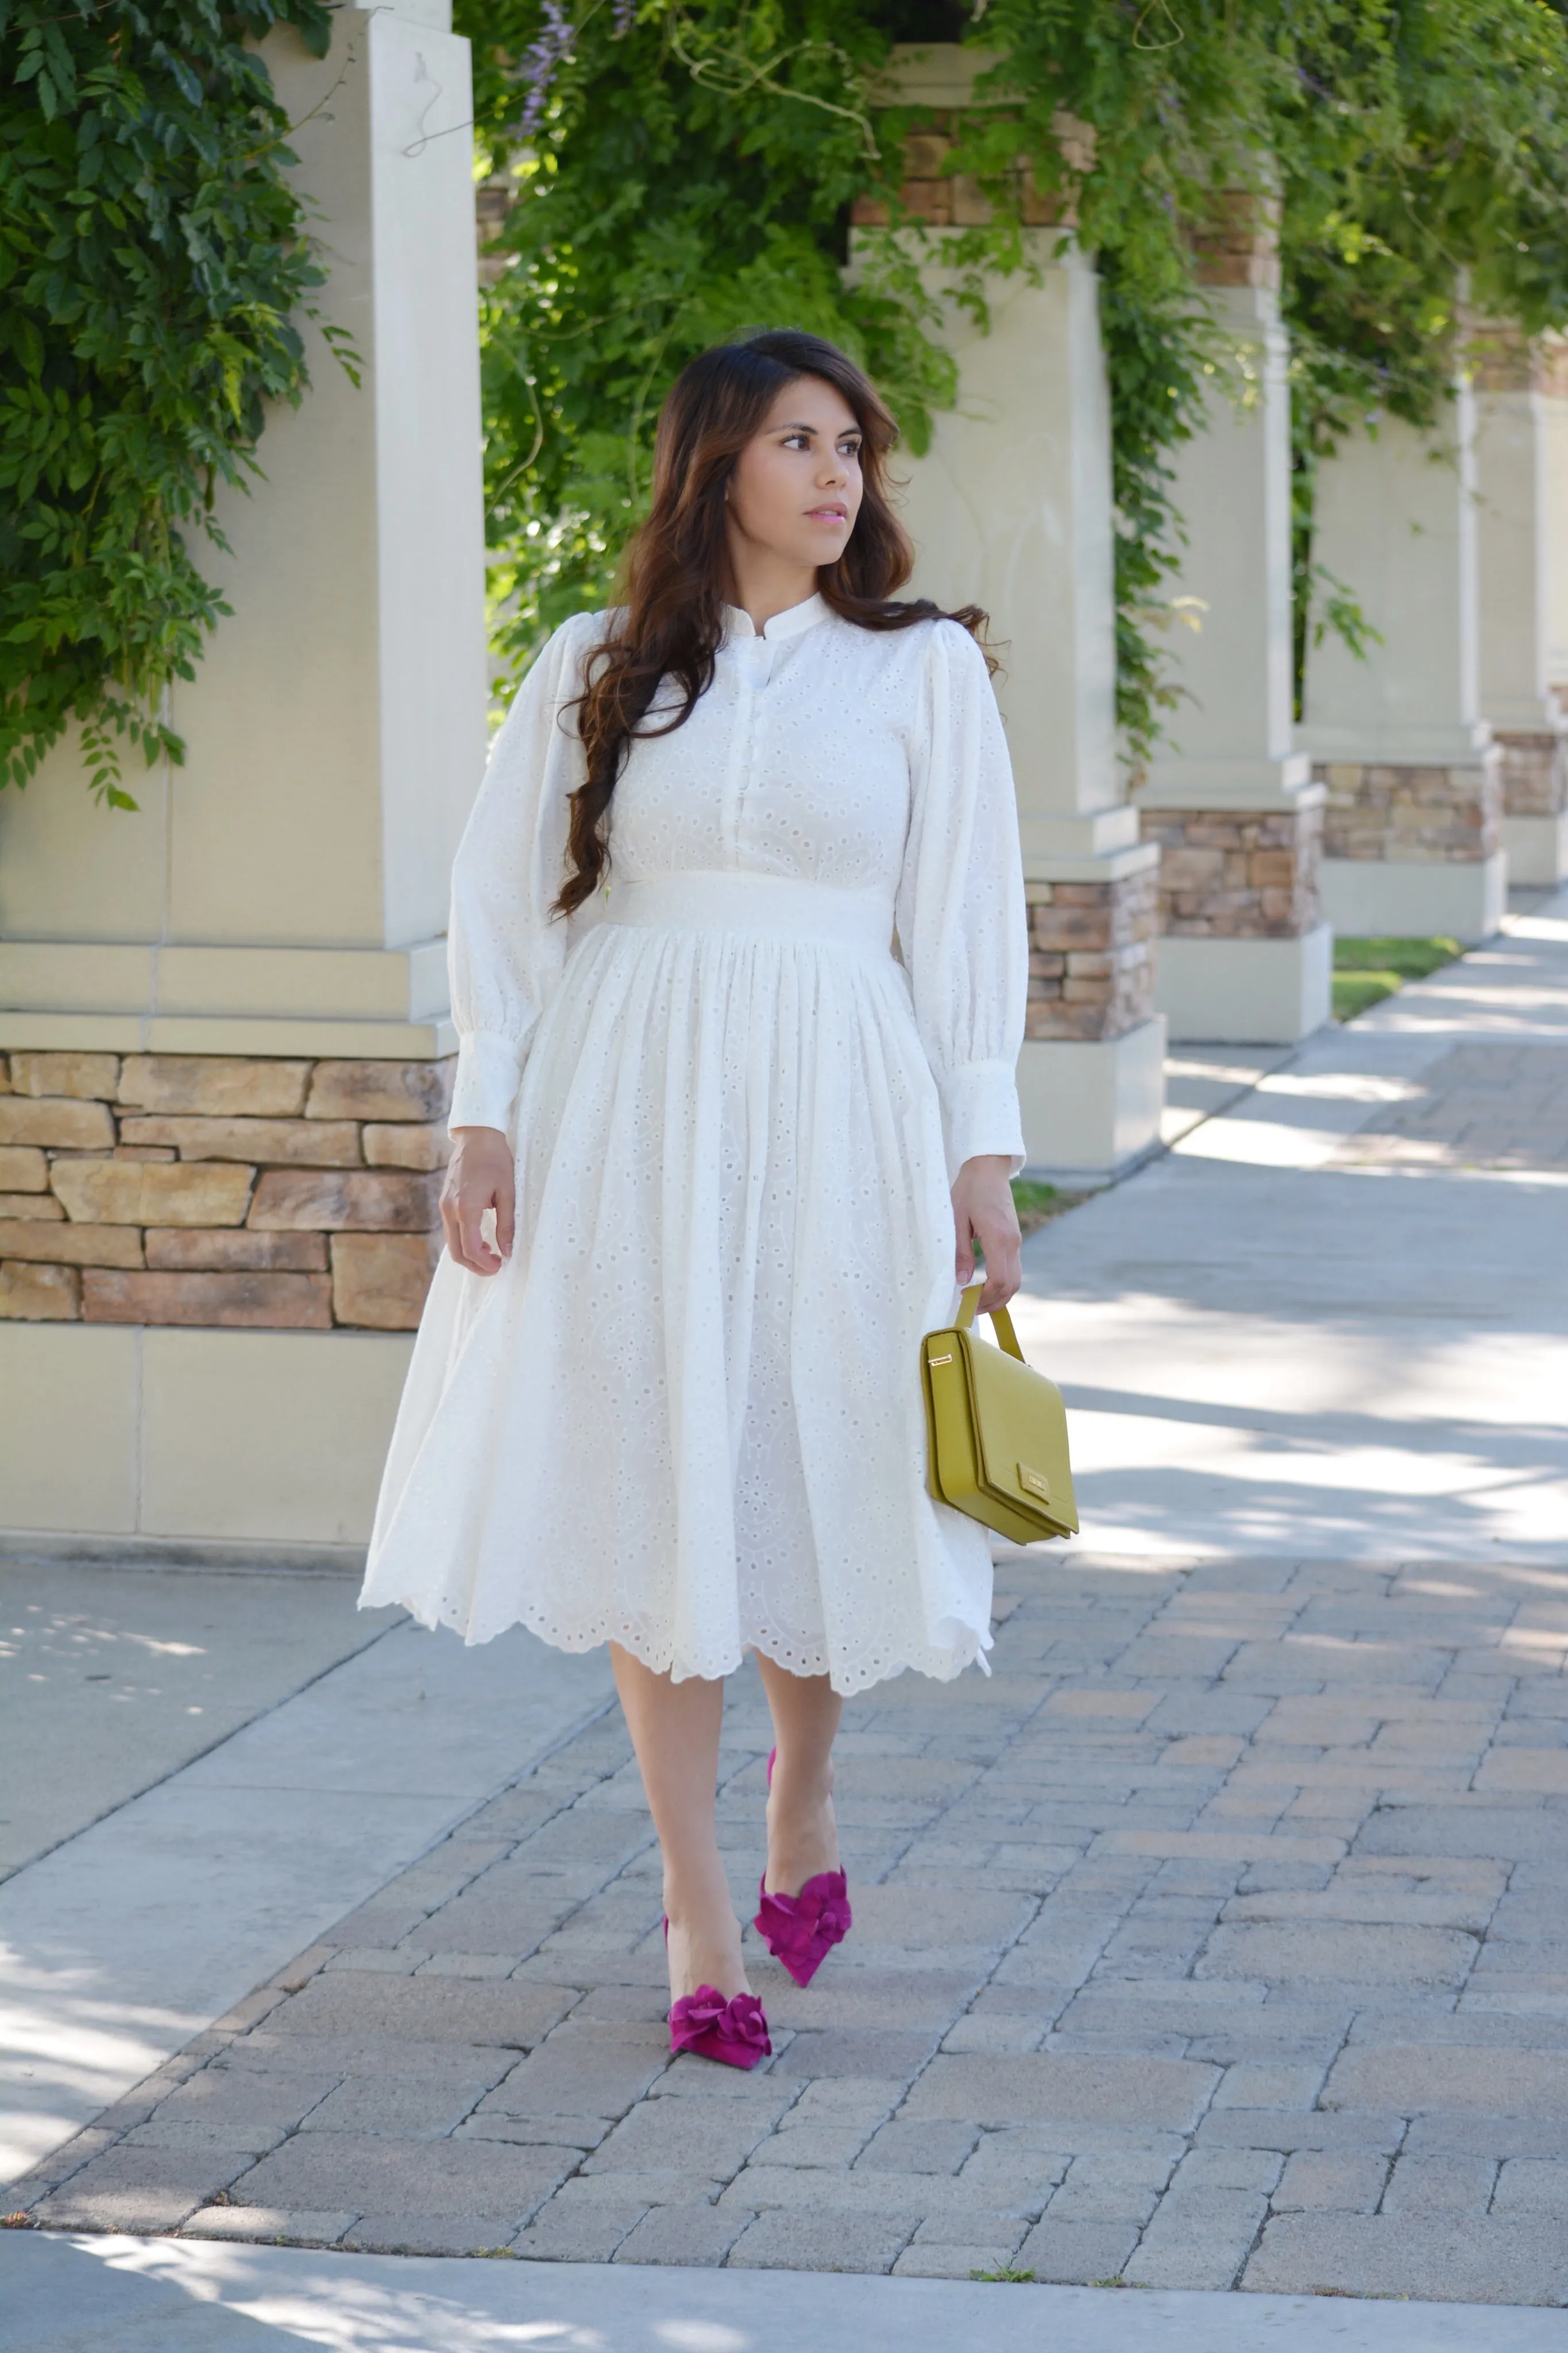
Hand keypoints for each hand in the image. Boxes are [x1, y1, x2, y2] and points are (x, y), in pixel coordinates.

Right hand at [441, 1126, 515, 1274]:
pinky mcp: (444, 1202)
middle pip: (457, 1252)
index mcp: (466, 1207)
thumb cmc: (495, 1160)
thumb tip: (507, 1251)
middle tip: (495, 1267)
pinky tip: (481, 1239)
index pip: (471, 1248)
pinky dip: (463, 1241)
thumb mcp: (508, 1192)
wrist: (476, 1136)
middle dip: (475, 1265)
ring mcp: (444, 1206)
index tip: (500, 1265)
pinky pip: (451, 1231)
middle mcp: (450, 1209)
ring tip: (491, 1253)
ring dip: (469, 1254)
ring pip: (451, 1243)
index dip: (484, 1263)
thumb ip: (507, 1224)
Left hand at [951, 1154, 1020, 1313]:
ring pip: (1016, 1280)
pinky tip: (984, 1286)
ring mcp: (1016, 1241)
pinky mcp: (1014, 1239)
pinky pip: (1013, 1269)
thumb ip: (961, 1251)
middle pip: (1012, 1286)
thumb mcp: (957, 1220)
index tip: (965, 1301)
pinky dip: (1002, 1283)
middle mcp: (1013, 1243)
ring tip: (977, 1302)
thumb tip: (962, 1280)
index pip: (999, 1280)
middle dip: (993, 1302)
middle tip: (971, 1309)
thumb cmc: (969, 1190)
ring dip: (999, 1295)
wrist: (988, 1167)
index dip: (984, 1297)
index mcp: (999, 1238)